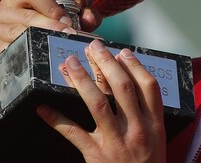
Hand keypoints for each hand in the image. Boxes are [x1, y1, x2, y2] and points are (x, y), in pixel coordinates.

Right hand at [0, 0, 101, 76]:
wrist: (0, 75)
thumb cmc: (29, 47)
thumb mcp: (54, 31)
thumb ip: (78, 21)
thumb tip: (91, 16)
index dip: (53, 7)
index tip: (69, 24)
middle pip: (26, 14)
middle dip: (51, 27)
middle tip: (69, 39)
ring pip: (13, 30)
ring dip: (35, 41)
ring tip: (54, 50)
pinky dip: (12, 53)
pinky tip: (26, 59)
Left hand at [37, 40, 165, 162]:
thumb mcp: (157, 140)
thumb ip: (147, 115)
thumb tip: (129, 84)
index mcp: (155, 125)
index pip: (149, 87)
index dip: (136, 66)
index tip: (122, 52)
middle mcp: (137, 130)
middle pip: (122, 88)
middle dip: (105, 63)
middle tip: (92, 47)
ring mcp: (116, 143)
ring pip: (97, 104)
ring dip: (81, 80)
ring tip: (69, 64)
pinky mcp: (96, 156)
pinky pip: (73, 133)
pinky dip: (57, 119)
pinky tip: (43, 108)